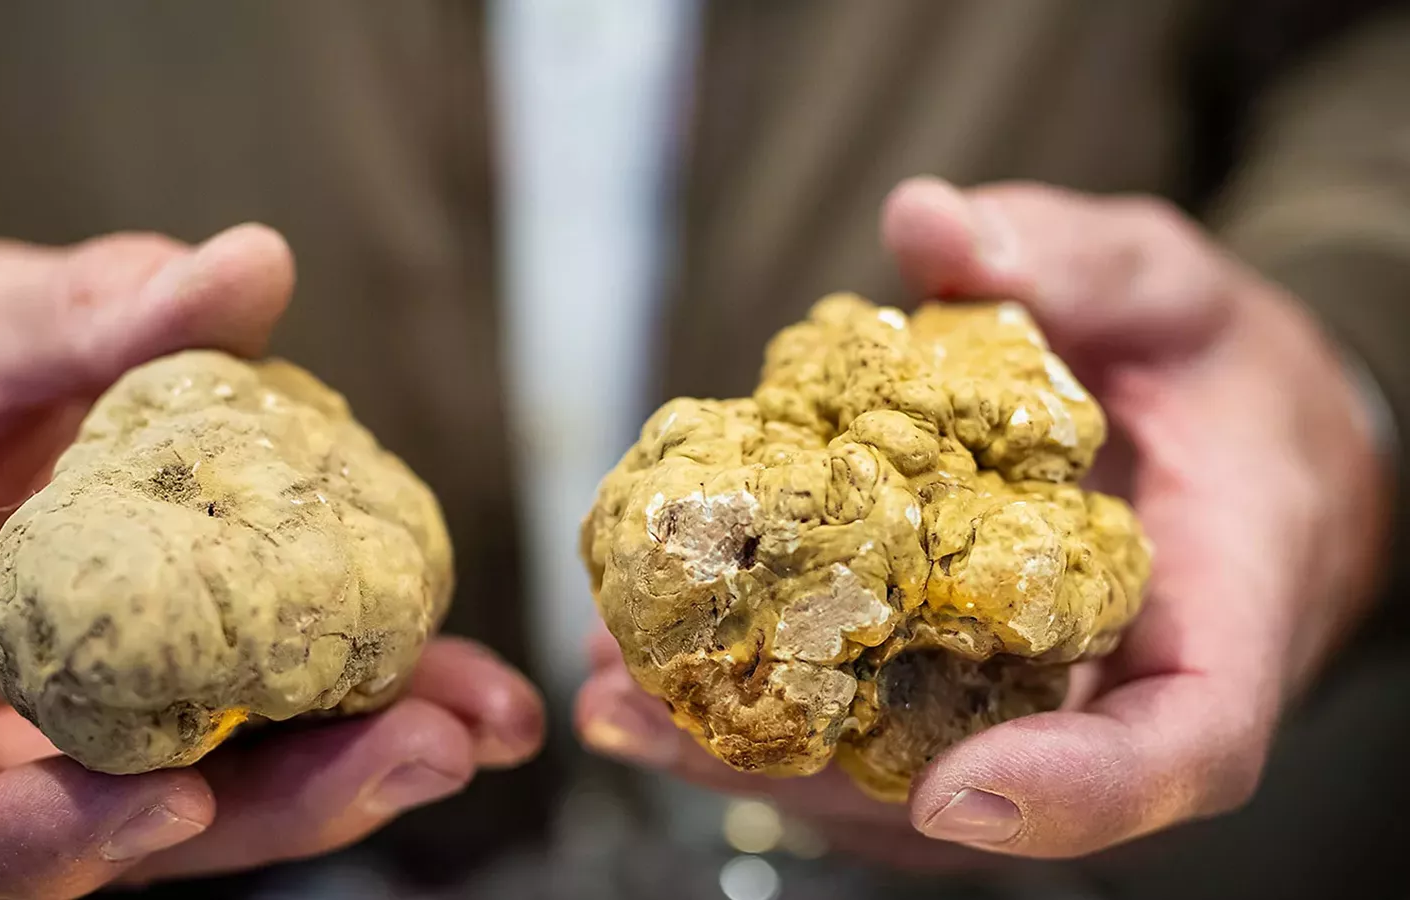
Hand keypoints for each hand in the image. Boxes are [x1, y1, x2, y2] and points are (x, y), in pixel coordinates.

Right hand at [0, 228, 543, 898]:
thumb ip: (90, 316)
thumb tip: (248, 267)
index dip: (34, 838)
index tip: (178, 799)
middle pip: (107, 832)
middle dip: (278, 808)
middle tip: (429, 750)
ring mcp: (72, 727)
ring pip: (202, 801)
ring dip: (347, 772)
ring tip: (479, 717)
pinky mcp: (156, 696)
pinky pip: (245, 730)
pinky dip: (347, 711)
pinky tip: (454, 675)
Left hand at [576, 177, 1389, 862]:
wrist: (1246, 452)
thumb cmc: (1226, 377)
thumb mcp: (1169, 287)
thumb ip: (1067, 257)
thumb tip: (928, 222)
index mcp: (1223, 613)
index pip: (1186, 742)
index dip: (1079, 789)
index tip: (956, 789)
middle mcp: (1122, 692)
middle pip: (988, 790)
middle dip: (815, 776)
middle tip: (653, 718)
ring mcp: (1040, 711)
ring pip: (905, 784)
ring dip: (750, 754)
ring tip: (614, 694)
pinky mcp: (971, 697)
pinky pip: (872, 732)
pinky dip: (764, 709)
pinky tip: (655, 669)